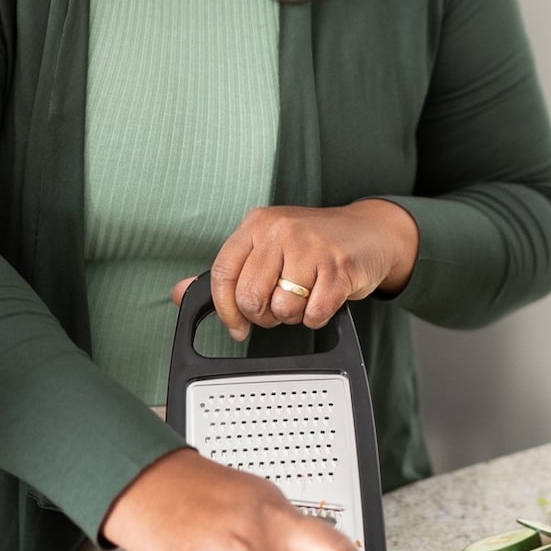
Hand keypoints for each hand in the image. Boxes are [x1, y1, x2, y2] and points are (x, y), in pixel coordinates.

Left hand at [169, 200, 418, 340]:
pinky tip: (324, 298)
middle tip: (279, 306)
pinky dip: (316, 317)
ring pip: (282, 309)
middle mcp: (281, 231)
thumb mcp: (267, 247)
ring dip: (293, 315)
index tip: (236, 326)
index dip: (225, 309)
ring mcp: (311, 247)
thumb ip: (227, 272)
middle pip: (250, 297)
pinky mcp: (338, 267)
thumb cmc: (315, 243)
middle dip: (263, 315)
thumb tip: (178, 292)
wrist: (371, 231)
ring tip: (305, 295)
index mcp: (257, 224)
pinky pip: (313, 314)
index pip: (223, 274)